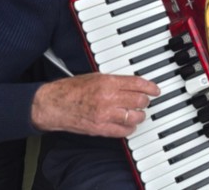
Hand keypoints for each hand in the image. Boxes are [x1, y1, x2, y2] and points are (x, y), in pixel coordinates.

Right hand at [31, 73, 159, 137]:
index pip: (138, 84)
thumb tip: (133, 85)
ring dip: (139, 115)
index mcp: (107, 82)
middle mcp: (108, 98)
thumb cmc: (71, 90)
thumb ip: (115, 81)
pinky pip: (124, 131)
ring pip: (135, 117)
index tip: (155, 90)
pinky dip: (129, 128)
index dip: (150, 87)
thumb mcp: (96, 77)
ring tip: (136, 113)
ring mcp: (105, 115)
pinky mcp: (101, 128)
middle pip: (140, 101)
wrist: (53, 104)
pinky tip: (128, 124)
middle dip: (145, 101)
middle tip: (144, 101)